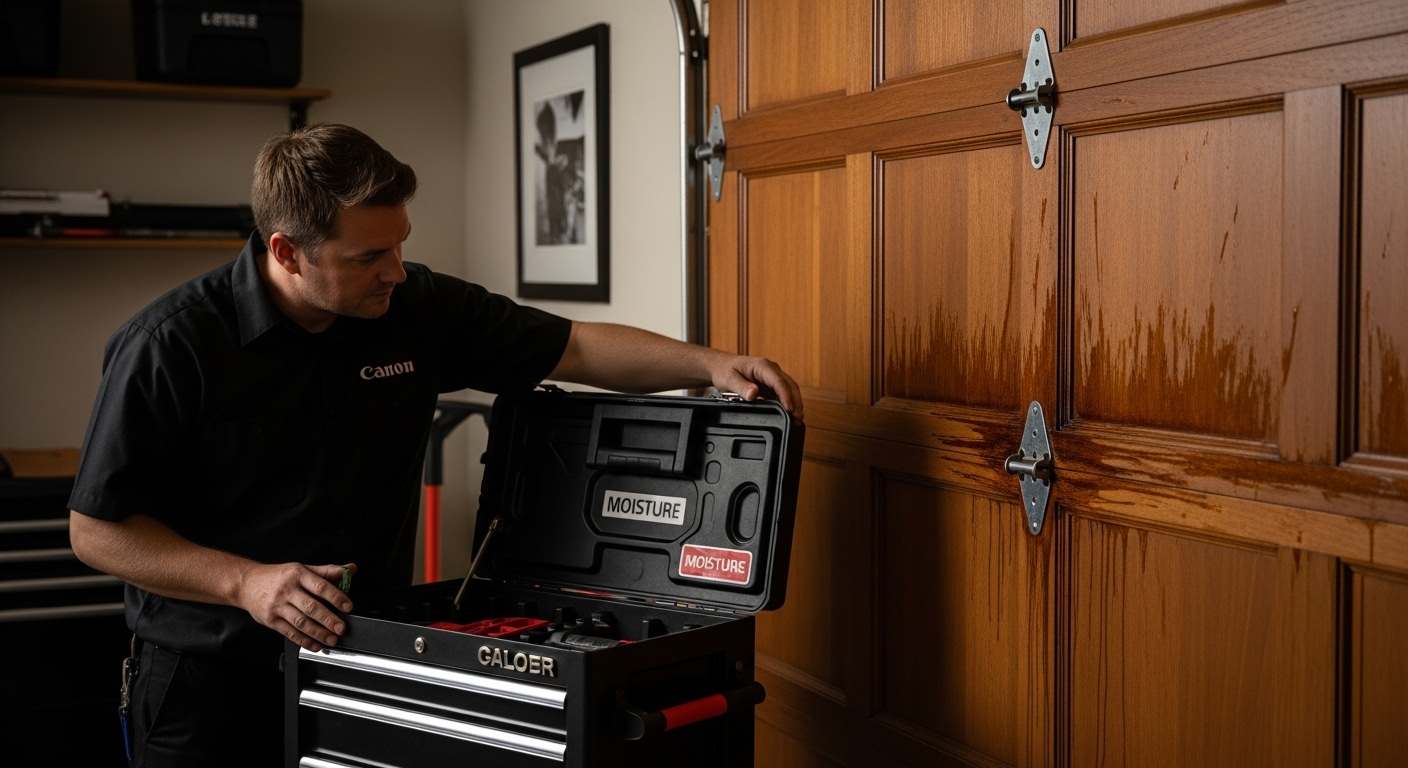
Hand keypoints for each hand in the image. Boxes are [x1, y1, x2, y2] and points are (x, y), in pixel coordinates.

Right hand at [235, 562, 355, 651]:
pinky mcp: (270, 620)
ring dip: (318, 633)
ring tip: (331, 639)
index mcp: (298, 575)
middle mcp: (287, 590)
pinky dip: (303, 641)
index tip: (347, 606)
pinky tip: (315, 645)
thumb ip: (327, 571)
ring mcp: (277, 606)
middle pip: (311, 606)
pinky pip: (289, 632)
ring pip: (300, 622)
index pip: (320, 586)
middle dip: (328, 619)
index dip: (336, 596)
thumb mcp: (302, 569)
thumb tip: (350, 570)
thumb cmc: (277, 576)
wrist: (247, 583)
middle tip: (341, 628)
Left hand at [709, 355, 803, 419]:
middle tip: (798, 418)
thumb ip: (741, 387)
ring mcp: (772, 377)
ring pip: (788, 389)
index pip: (779, 382)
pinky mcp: (770, 384)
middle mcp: (770, 370)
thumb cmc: (725, 370)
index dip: (786, 396)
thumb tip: (754, 393)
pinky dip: (787, 403)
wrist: (720, 366)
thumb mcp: (729, 379)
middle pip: (789, 385)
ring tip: (797, 419)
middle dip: (796, 401)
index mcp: (762, 366)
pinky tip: (789, 413)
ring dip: (794, 402)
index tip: (790, 409)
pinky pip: (782, 393)